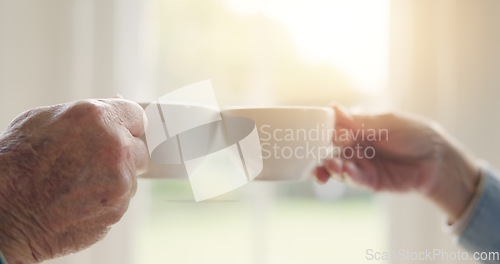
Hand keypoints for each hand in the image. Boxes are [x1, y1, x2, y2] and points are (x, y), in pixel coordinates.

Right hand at [0, 99, 147, 262]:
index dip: (126, 125)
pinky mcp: (118, 208)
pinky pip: (121, 200)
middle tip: (91, 163)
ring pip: (130, 176)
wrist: (5, 212)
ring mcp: (121, 180)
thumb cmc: (16, 163)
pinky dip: (106, 201)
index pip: (136, 116)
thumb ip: (87, 113)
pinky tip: (78, 201)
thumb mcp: (42, 120)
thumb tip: (116, 103)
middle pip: (138, 148)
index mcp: (98, 118)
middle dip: (121, 154)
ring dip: (113, 179)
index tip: (121, 132)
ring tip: (77, 184)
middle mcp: (116, 147)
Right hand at [313, 106, 480, 222]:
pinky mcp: (368, 181)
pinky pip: (353, 179)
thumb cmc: (415, 134)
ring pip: (337, 166)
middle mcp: (354, 146)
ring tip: (330, 164)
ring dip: (330, 166)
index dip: (319, 131)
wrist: (438, 160)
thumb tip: (332, 107)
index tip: (308, 132)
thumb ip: (359, 121)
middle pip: (328, 150)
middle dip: (318, 153)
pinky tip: (345, 171)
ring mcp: (360, 164)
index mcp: (356, 128)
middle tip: (313, 154)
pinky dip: (347, 175)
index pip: (331, 128)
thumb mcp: (386, 123)